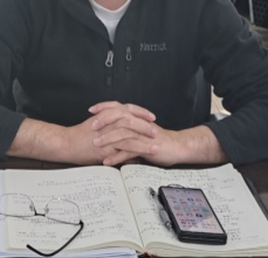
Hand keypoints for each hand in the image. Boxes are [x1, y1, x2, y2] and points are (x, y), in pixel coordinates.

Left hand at [87, 103, 220, 167]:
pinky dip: (117, 156)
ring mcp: (142, 135)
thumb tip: (110, 130)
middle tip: (91, 126)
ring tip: (96, 144)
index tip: (91, 109)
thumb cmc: (157, 140)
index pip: (118, 107)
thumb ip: (127, 129)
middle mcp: (139, 123)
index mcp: (136, 117)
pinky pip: (129, 151)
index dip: (104, 107)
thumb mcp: (140, 132)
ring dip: (107, 138)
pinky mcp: (146, 148)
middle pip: (119, 117)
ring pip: (123, 133)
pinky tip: (107, 160)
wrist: (177, 147)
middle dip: (103, 120)